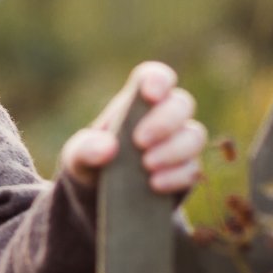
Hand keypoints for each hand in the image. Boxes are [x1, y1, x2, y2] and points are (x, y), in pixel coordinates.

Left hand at [60, 61, 205, 195]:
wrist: (99, 194)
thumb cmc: (91, 161)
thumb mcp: (78, 155)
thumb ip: (86, 149)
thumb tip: (108, 147)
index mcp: (135, 102)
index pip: (155, 77)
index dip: (158, 80)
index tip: (151, 94)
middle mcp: (163, 117)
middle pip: (182, 103)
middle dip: (165, 121)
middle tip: (140, 141)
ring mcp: (178, 143)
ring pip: (194, 135)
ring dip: (173, 150)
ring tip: (147, 166)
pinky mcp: (185, 171)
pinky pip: (193, 169)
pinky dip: (176, 176)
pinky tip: (154, 184)